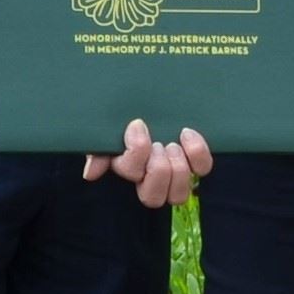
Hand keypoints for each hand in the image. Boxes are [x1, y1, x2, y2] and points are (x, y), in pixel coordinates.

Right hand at [84, 119, 212, 208]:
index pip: (130, 173)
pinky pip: (202, 169)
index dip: (136, 152)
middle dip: (158, 170)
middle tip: (160, 144)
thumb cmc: (127, 113)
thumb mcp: (108, 128)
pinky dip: (198, 155)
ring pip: (178, 195)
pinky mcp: (195, 162)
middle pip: (153, 198)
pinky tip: (187, 134)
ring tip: (174, 143)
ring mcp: (174, 172)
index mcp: (128, 167)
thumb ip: (98, 151)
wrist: (154, 95)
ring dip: (178, 169)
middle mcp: (150, 177)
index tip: (138, 125)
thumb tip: (90, 175)